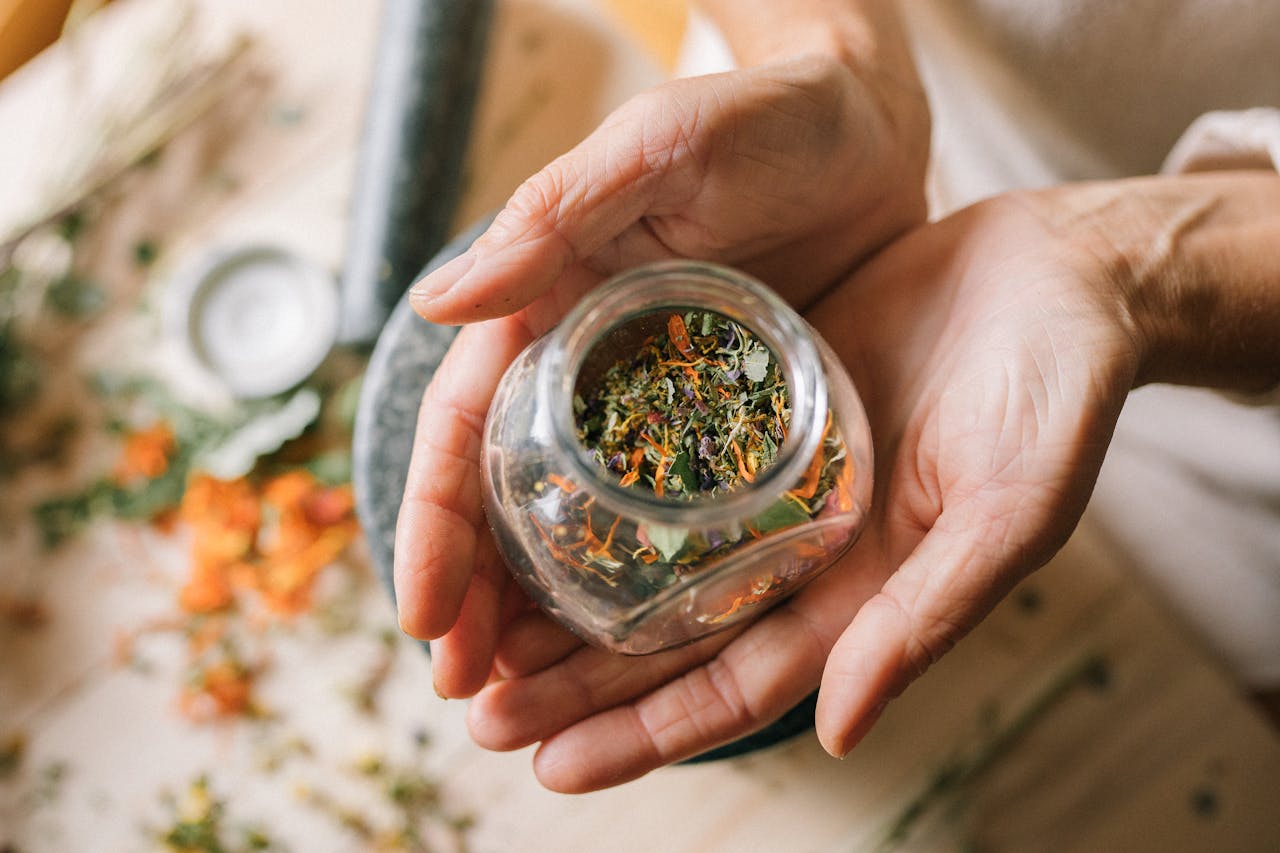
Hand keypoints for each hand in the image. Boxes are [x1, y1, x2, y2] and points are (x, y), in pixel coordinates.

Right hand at [394, 51, 929, 692]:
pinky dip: (652, 586)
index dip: (437, 525)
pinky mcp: (735, 422)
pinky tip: (642, 650)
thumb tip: (436, 305)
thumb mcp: (657, 151)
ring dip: (556, 618)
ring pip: (590, 528)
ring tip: (536, 706)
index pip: (467, 429)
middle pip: (515, 500)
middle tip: (472, 696)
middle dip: (483, 600)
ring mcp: (663, 405)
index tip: (424, 620)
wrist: (868, 123)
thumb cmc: (761, 118)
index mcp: (551, 310)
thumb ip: (555, 216)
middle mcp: (592, 369)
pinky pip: (683, 520)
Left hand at [461, 187, 1149, 790]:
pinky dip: (601, 485)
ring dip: (569, 595)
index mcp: (857, 592)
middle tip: (480, 710)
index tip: (550, 764)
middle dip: (578, 682)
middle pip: (671, 635)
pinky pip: (661, 450)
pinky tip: (534, 494)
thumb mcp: (1005, 509)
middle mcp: (801, 546)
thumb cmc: (1057, 395)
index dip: (645, 733)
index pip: (735, 686)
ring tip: (480, 627)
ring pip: (651, 554)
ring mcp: (771, 472)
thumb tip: (842, 731)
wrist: (1063, 276)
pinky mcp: (753, 396)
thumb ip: (927, 615)